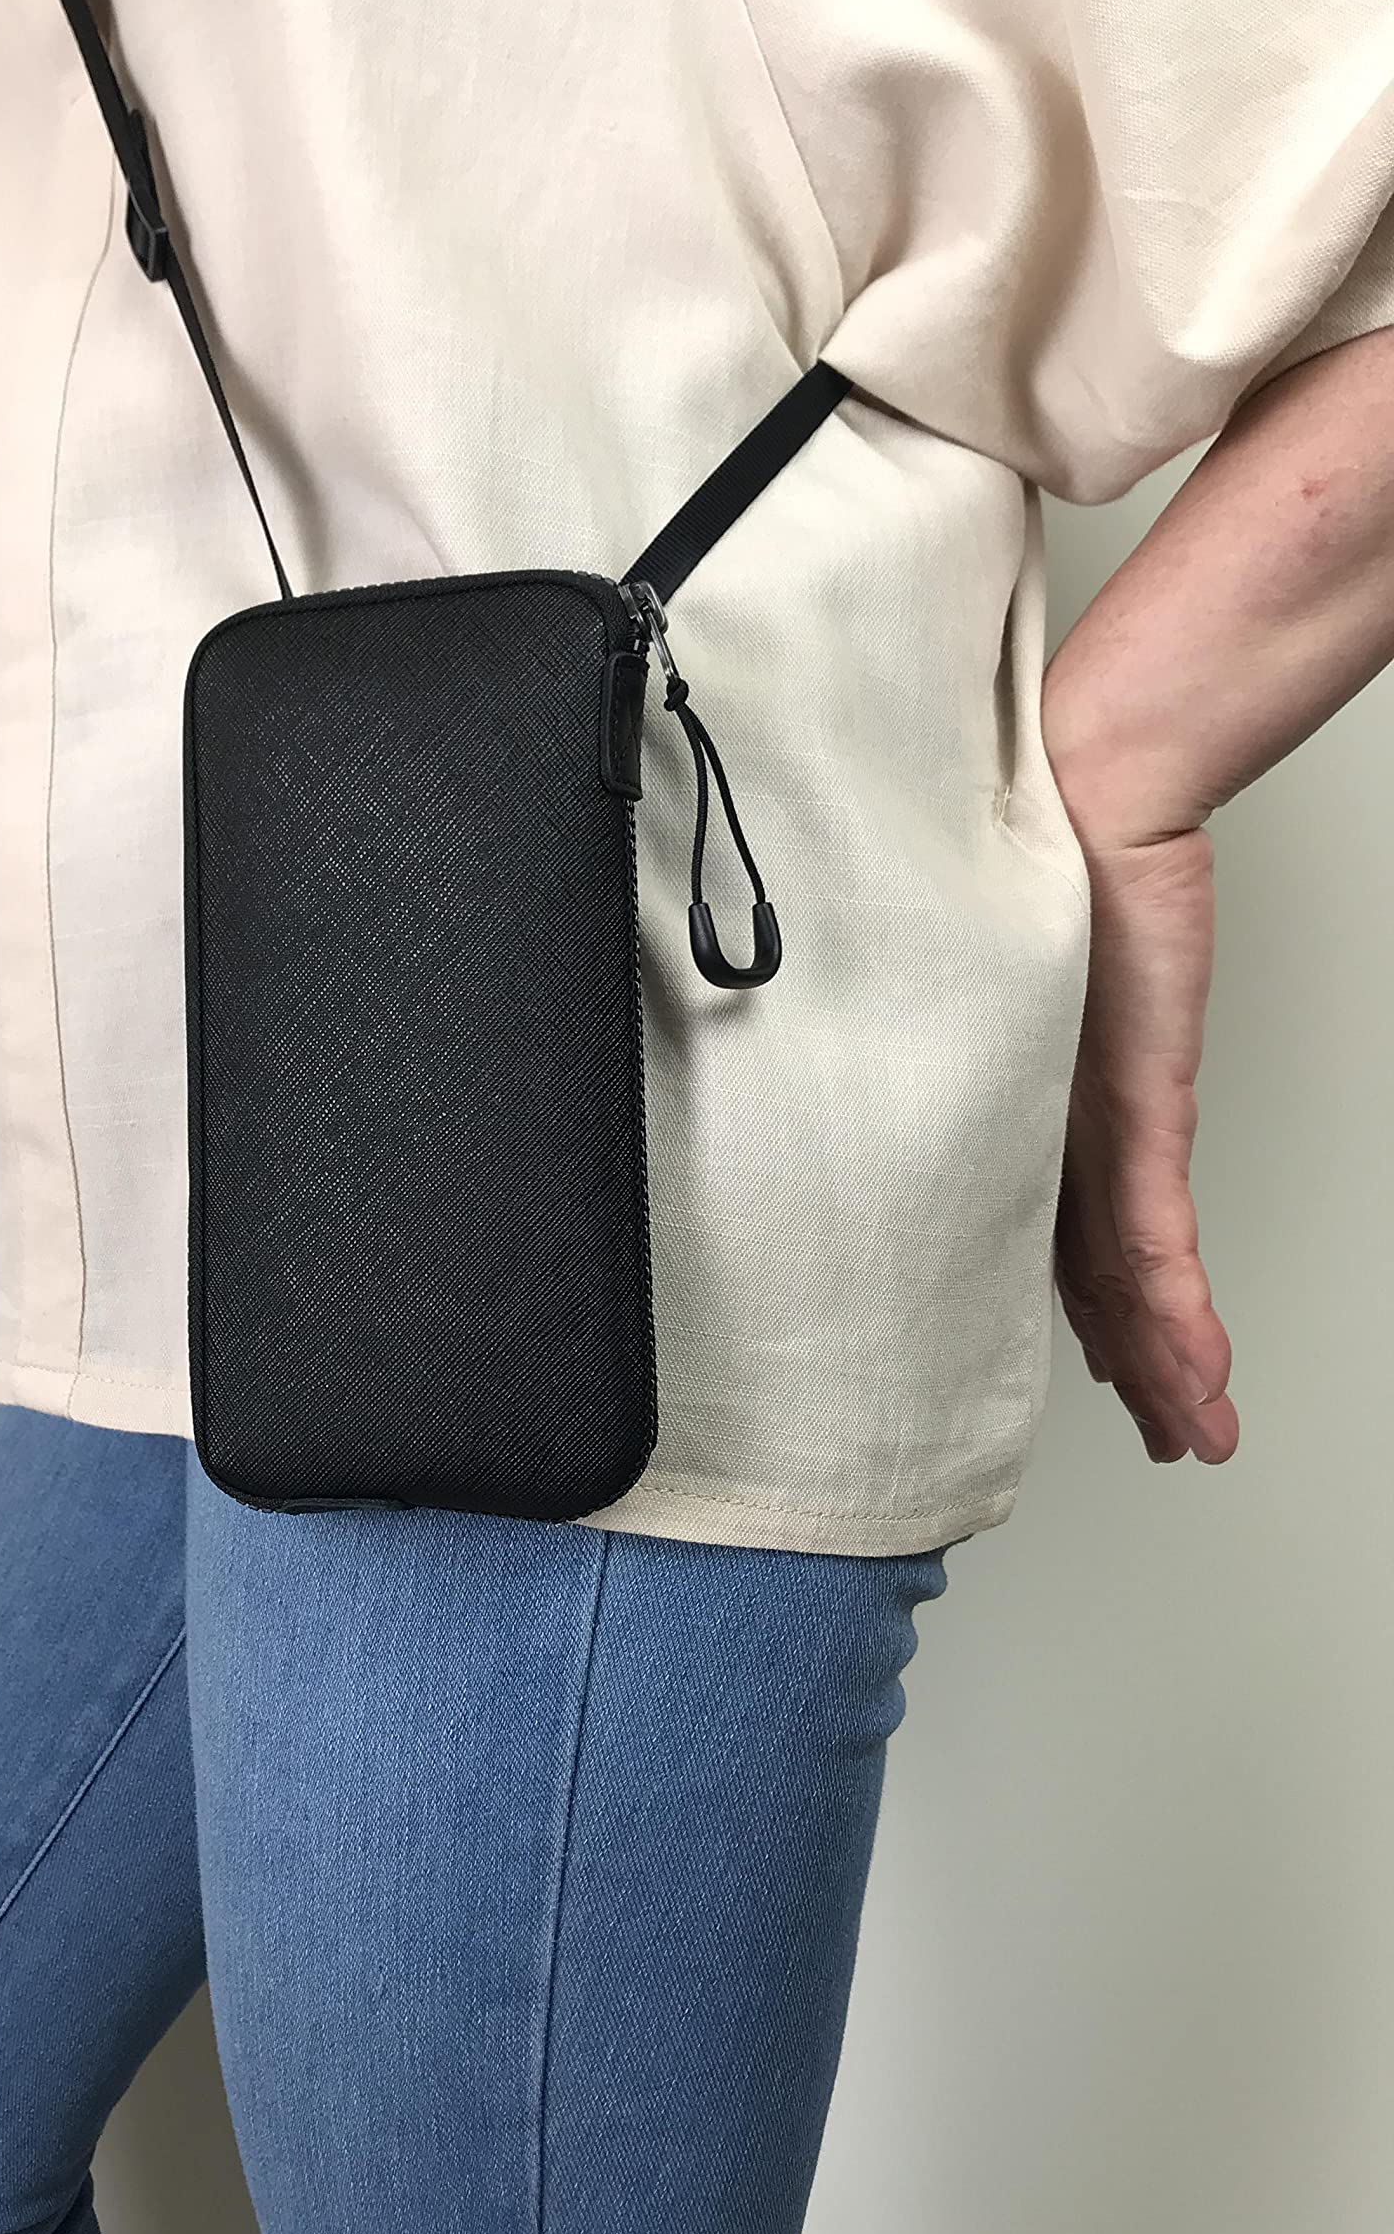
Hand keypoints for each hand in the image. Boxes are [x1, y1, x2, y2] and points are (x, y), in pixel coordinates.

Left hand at [1053, 823, 1239, 1465]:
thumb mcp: (1057, 972)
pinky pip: (1155, 1239)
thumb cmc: (1063, 863)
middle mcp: (1058, 1129)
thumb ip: (1054, 1028)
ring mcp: (1093, 1126)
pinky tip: (1196, 1374)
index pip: (1067, 1235)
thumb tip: (1039, 1030)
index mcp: (1040, 1106)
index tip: (1109, 1373)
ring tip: (1189, 1438)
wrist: (1088, 795)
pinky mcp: (1130, 1109)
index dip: (1091, 1314)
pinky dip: (1177, 1315)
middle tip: (1154, 1435)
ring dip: (1165, 1367)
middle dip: (1130, 1366)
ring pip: (1126, 1281)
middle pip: (1094, 1277)